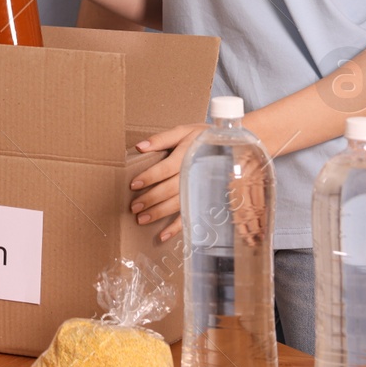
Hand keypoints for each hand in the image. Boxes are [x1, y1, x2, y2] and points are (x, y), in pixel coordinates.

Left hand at [129, 123, 206, 242]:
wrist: (232, 146)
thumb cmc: (202, 137)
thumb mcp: (184, 131)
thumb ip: (161, 139)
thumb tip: (139, 147)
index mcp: (188, 155)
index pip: (166, 168)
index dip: (149, 177)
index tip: (133, 185)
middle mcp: (194, 174)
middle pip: (171, 189)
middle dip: (151, 199)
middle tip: (134, 207)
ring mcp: (200, 188)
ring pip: (179, 204)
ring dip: (160, 213)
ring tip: (142, 220)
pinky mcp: (204, 199)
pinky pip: (191, 214)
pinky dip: (177, 227)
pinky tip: (163, 235)